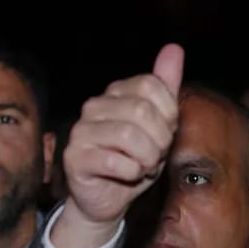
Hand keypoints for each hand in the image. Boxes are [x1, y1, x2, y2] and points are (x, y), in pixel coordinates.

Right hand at [52, 44, 183, 247]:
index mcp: (116, 92)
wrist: (108, 199)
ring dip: (147, 158)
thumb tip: (174, 48)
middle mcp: (94, 106)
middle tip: (154, 155)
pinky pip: (115, 162)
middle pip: (142, 111)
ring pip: (130, 136)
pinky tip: (128, 176)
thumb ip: (165, 87)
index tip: (164, 132)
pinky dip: (132, 173)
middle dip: (160, 140)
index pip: (152, 85)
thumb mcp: (158, 123)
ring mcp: (81, 131)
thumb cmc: (135, 159)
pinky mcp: (75, 158)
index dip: (168, 114)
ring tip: (143, 166)